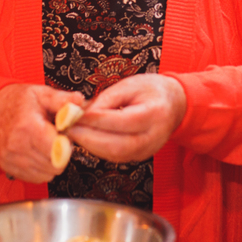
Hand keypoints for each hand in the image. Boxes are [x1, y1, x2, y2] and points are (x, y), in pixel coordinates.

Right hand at [0, 83, 84, 182]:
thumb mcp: (42, 94)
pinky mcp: (8, 167)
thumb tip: (79, 102)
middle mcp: (17, 145)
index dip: (66, 145)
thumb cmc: (19, 102)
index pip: (56, 150)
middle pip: (54, 164)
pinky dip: (41, 169)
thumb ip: (62, 100)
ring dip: (52, 163)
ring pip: (46, 174)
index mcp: (28, 126)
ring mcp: (11, 158)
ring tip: (46, 146)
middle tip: (56, 140)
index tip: (64, 137)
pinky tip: (38, 153)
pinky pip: (35, 178)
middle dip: (61, 154)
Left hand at [69, 74, 185, 162]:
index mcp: (154, 113)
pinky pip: (115, 156)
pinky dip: (96, 149)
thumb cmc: (151, 90)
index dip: (95, 120)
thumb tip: (81, 113)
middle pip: (117, 145)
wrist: (174, 105)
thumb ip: (106, 99)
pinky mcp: (139, 156)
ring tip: (71, 133)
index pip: (121, 121)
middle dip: (87, 138)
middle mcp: (153, 137)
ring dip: (89, 146)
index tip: (73, 115)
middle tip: (67, 128)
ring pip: (114, 154)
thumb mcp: (129, 84)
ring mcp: (147, 150)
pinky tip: (84, 139)